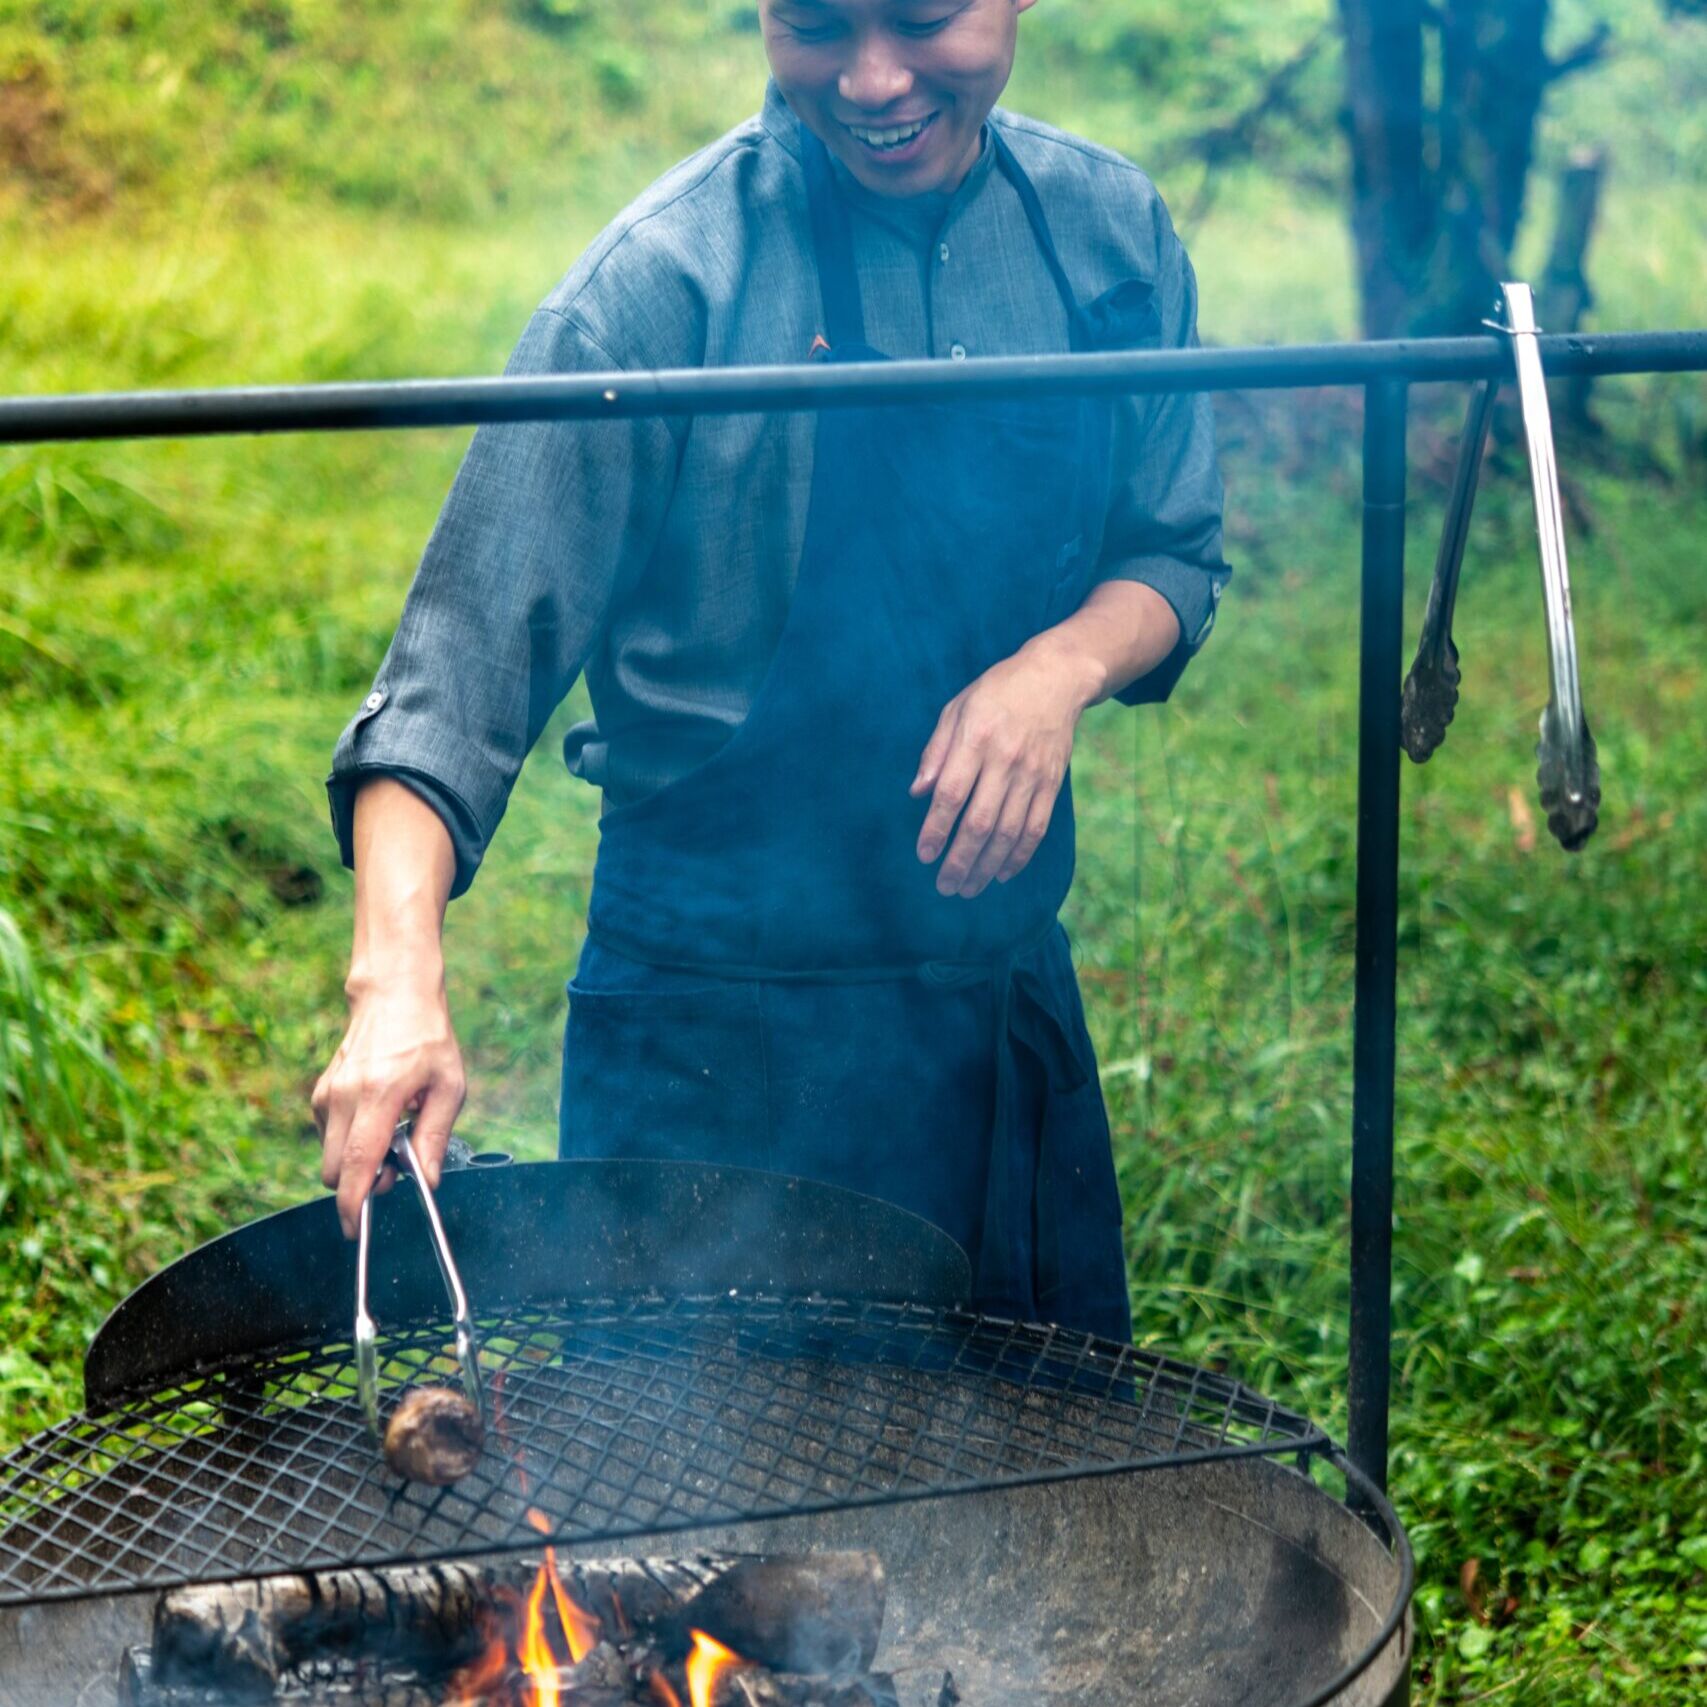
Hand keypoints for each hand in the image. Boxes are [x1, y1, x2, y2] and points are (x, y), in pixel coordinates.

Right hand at [312, 965, 465, 1238]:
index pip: (357, 1160)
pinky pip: (327, 1137)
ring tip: (390, 1136)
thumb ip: (435, 1135)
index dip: (353, 1201)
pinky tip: (376, 1120)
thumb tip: (428, 1181)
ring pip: (329, 1156)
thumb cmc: (428, 1039)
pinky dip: (348, 1143)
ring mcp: (327, 1094)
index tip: (354, 1227)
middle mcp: (344, 1096)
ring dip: (355, 1163)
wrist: (394, 996)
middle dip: (360, 1184)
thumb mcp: (449, 1086)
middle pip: (334, 1169)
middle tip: (395, 1168)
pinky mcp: (320, 1093)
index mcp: (379, 1094)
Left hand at [910, 636, 1101, 897]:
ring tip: (969, 888)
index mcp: (976, 739)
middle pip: (980, 823)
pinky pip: (1036, 828)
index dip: (936, 829)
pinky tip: (1002, 874)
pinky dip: (1019, 856)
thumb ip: (935, 752)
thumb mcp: (956, 709)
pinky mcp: (1053, 784)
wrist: (1055, 678)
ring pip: (1008, 832)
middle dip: (960, 861)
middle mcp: (1005, 760)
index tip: (924, 856)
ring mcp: (1033, 774)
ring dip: (987, 867)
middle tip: (944, 886)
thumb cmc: (996, 693)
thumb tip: (917, 793)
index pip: (951, 795)